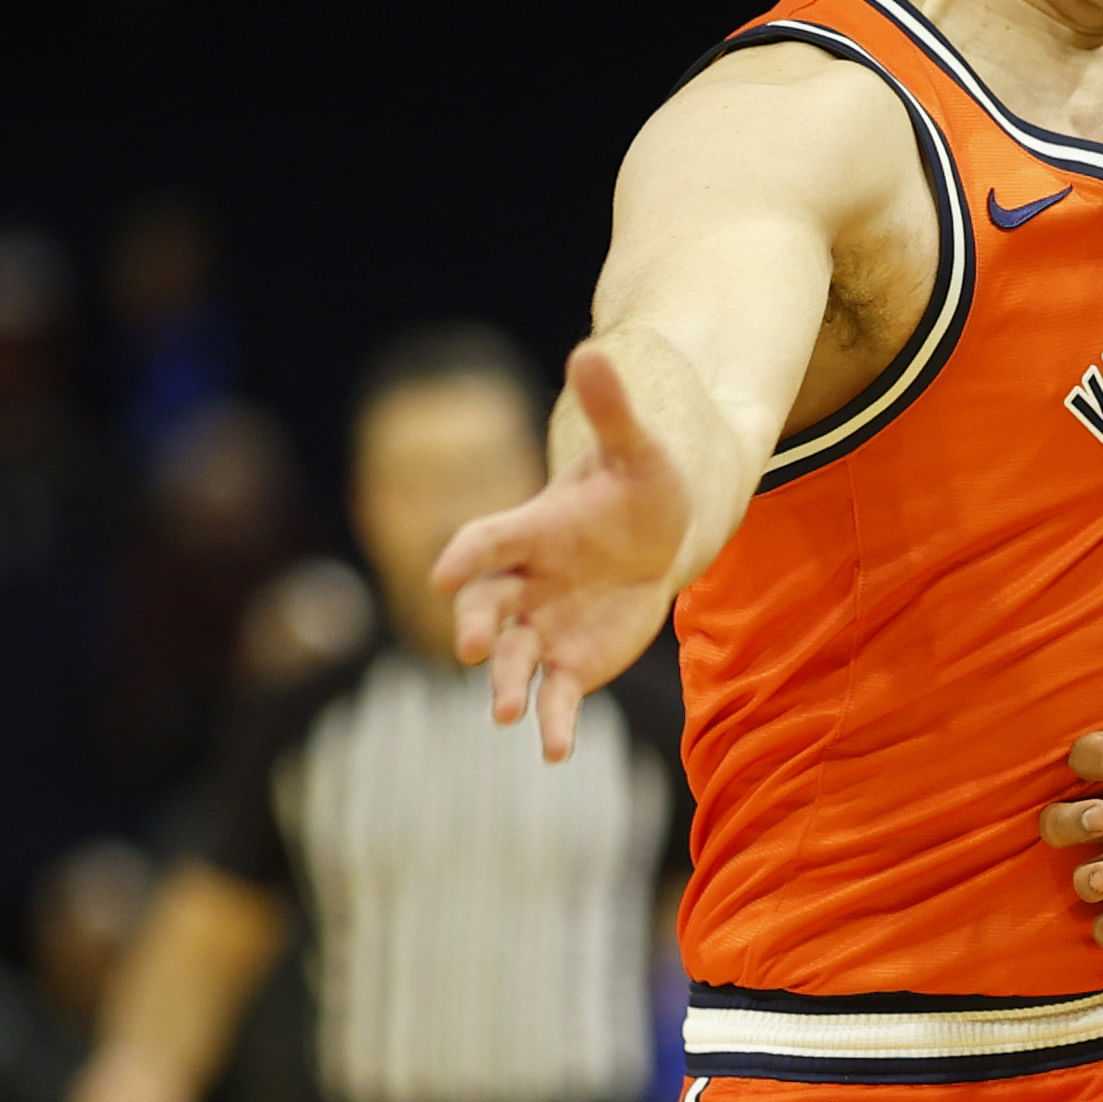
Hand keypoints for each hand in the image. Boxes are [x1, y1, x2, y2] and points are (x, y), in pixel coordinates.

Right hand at [431, 343, 692, 759]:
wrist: (653, 539)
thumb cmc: (636, 490)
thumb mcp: (636, 451)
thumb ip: (610, 410)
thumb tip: (593, 348)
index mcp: (526, 531)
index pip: (483, 542)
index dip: (466, 555)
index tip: (448, 572)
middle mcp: (521, 583)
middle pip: (486, 606)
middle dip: (478, 626)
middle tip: (474, 646)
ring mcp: (540, 626)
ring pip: (513, 661)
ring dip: (508, 687)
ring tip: (509, 715)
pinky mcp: (567, 663)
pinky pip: (555, 697)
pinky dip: (554, 724)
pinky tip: (556, 753)